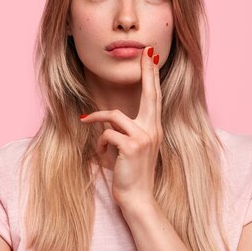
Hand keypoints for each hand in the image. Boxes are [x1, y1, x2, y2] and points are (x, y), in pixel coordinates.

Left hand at [80, 46, 162, 210]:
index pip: (154, 97)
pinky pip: (107, 134)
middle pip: (150, 94)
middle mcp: (153, 129)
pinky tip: (104, 157)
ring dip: (98, 124)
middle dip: (148, 72)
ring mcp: (145, 137)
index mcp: (153, 128)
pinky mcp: (133, 146)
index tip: (152, 56)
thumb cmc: (129, 174)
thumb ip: (121, 131)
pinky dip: (100, 144)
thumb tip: (105, 120)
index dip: (152, 76)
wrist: (138, 199)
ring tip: (98, 143)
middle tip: (146, 51)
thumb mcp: (127, 148)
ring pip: (114, 116)